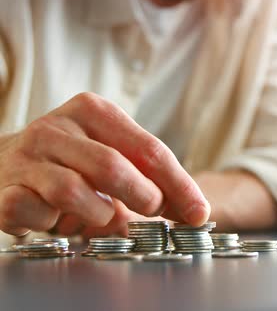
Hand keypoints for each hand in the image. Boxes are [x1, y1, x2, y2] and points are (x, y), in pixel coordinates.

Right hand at [0, 92, 209, 235]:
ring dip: (98, 213)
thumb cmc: (69, 162)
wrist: (2, 163)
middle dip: (144, 197)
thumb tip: (192, 211)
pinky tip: (53, 217)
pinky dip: (52, 222)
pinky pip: (35, 211)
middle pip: (114, 167)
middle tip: (152, 210)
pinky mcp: (5, 187)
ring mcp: (28, 156)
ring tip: (100, 213)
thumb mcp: (111, 155)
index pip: (149, 149)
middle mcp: (57, 127)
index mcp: (93, 112)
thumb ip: (150, 178)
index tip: (198, 212)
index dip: (179, 185)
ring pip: (74, 190)